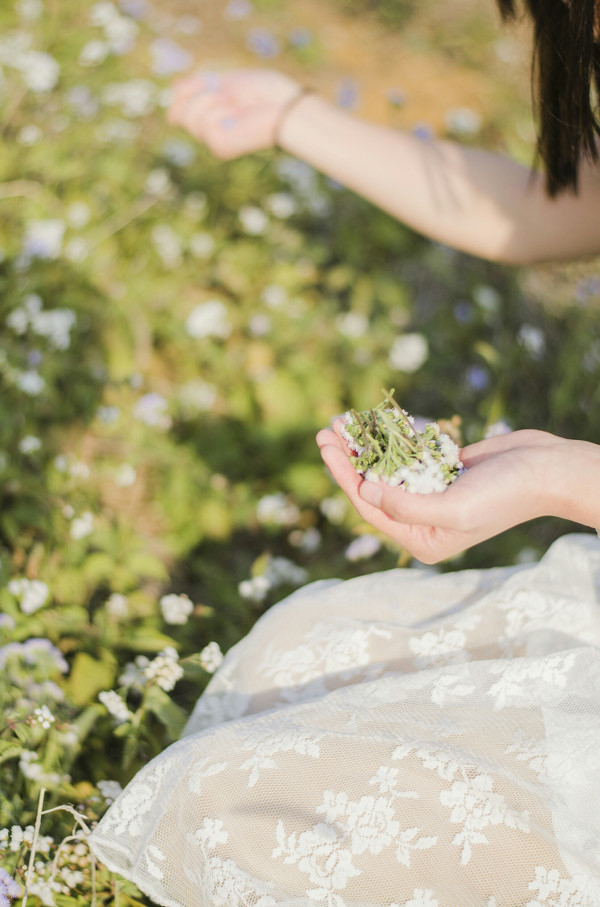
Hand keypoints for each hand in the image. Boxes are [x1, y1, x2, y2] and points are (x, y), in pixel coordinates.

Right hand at [168, 68, 303, 159]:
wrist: (284, 106)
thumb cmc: (264, 92)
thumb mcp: (225, 80)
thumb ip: (199, 84)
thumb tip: (173, 88)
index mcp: (213, 116)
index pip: (179, 105)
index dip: (187, 89)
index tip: (210, 80)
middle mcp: (212, 133)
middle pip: (180, 112)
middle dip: (200, 92)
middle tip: (228, 93)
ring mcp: (215, 142)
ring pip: (190, 117)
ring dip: (212, 100)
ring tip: (235, 104)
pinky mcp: (220, 147)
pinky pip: (203, 123)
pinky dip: (220, 112)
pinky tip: (238, 116)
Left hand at [316, 422, 568, 562]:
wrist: (544, 468)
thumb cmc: (503, 496)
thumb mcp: (452, 509)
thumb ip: (406, 506)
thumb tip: (364, 493)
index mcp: (422, 539)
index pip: (371, 508)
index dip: (345, 477)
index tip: (327, 448)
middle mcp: (422, 519)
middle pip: (373, 486)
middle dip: (348, 459)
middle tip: (325, 431)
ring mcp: (430, 493)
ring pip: (386, 468)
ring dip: (364, 445)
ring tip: (341, 422)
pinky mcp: (440, 469)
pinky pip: (407, 455)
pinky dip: (390, 439)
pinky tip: (371, 423)